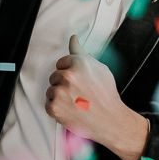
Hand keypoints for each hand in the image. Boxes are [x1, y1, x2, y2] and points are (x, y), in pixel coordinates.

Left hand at [45, 35, 147, 159]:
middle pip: (55, 76)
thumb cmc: (107, 95)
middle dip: (64, 84)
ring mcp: (60, 93)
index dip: (71, 72)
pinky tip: (71, 110)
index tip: (79, 81)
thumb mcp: (100, 69)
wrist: (110, 120)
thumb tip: (73, 39)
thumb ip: (82, 53)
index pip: (62, 62)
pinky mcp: (54, 108)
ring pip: (51, 90)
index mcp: (79, 63)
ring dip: (60, 96)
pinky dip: (58, 109)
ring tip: (76, 102)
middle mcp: (68, 76)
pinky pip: (49, 104)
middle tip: (79, 93)